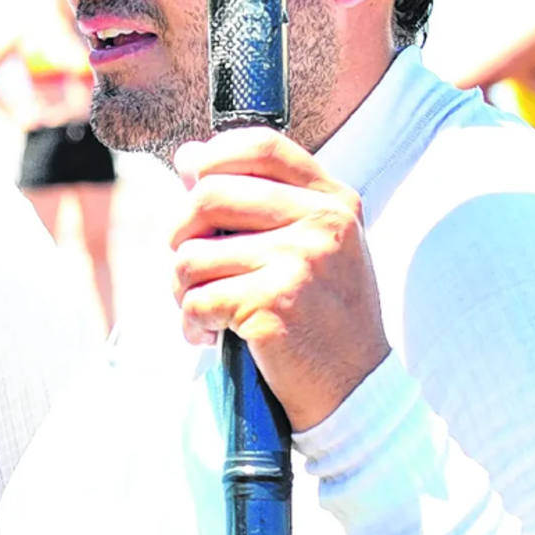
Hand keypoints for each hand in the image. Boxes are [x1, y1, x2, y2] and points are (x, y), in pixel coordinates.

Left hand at [169, 127, 388, 431]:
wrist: (354, 388)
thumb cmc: (320, 312)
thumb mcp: (307, 244)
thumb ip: (254, 198)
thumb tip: (186, 154)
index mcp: (331, 200)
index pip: (261, 146)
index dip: (213, 156)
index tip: (194, 181)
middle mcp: (321, 223)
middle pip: (207, 196)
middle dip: (180, 234)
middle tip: (190, 267)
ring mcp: (300, 262)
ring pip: (191, 255)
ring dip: (184, 288)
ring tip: (209, 310)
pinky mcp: (274, 303)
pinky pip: (196, 298)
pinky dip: (192, 323)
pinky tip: (212, 336)